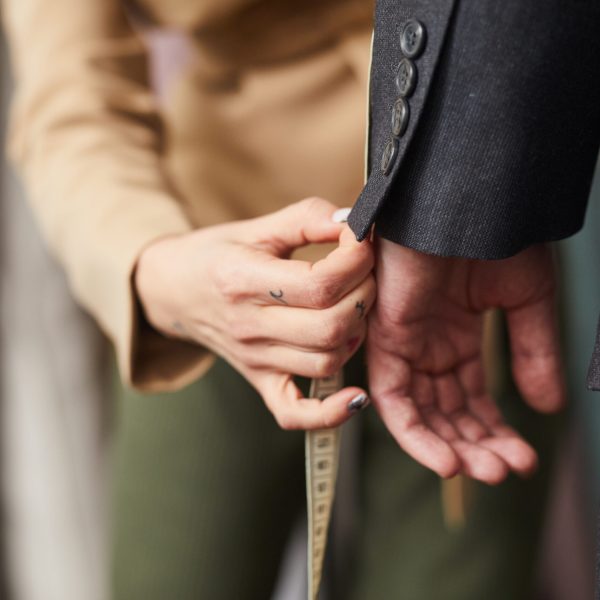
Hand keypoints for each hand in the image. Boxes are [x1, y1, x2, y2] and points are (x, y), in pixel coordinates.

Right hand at [135, 198, 374, 428]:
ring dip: (356, 333)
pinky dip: (330, 413)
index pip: (319, 285)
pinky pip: (295, 413)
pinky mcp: (259, 380)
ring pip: (326, 362)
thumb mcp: (256, 227)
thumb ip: (306, 218)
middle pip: (330, 327)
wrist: (173, 290)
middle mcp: (248, 326)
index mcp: (243, 280)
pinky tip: (355, 395)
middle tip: (364, 273)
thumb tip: (353, 220)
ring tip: (353, 306)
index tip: (361, 244)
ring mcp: (254, 360)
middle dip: (364, 296)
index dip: (355, 263)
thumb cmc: (216, 256)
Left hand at [367, 239, 563, 483]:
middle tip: (507, 471)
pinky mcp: (385, 335)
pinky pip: (392, 396)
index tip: (524, 459)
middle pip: (445, 409)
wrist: (470, 196)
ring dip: (450, 447)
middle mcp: (427, 343)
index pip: (470, 396)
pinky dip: (415, 434)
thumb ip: (532, 352)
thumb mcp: (526, 299)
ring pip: (420, 411)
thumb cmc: (496, 235)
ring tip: (487, 472)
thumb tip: (548, 407)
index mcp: (456, 334)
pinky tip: (447, 462)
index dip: (495, 430)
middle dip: (476, 444)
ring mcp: (404, 340)